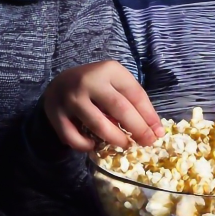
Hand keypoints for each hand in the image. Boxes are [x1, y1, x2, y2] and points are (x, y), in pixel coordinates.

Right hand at [43, 60, 163, 149]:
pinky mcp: (56, 114)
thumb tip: (154, 130)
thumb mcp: (115, 83)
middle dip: (137, 129)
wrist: (60, 82)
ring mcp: (71, 98)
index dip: (149, 115)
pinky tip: (94, 145)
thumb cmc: (96, 86)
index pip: (135, 94)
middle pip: (119, 108)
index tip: (158, 132)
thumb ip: (132, 101)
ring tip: (125, 145)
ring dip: (116, 139)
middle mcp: (89, 81)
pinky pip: (74, 137)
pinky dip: (86, 146)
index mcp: (109, 70)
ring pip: (98, 125)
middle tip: (147, 142)